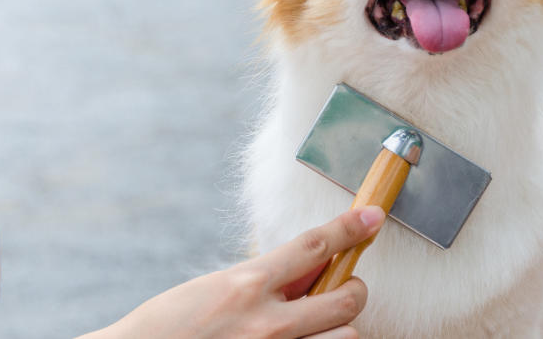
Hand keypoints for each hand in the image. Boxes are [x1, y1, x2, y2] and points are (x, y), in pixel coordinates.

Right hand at [85, 206, 385, 338]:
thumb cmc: (170, 325)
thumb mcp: (214, 288)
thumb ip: (262, 280)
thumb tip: (306, 272)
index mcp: (247, 284)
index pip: (314, 246)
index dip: (349, 226)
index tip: (372, 215)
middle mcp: (266, 321)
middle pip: (347, 297)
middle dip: (354, 290)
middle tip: (342, 290)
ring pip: (347, 338)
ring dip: (339, 330)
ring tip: (318, 327)